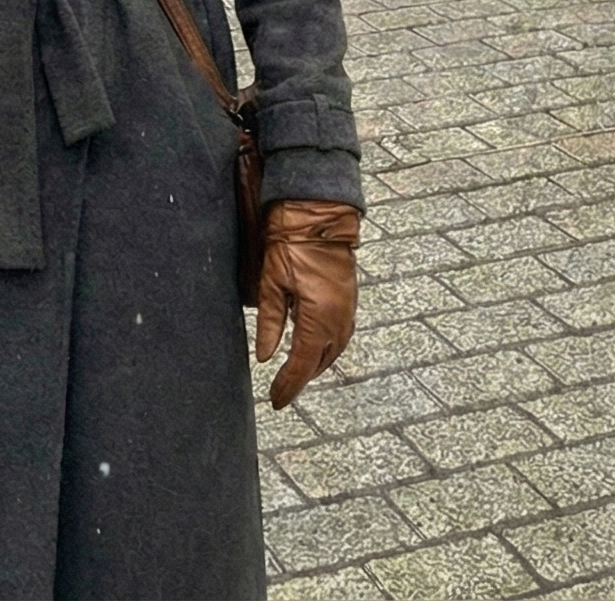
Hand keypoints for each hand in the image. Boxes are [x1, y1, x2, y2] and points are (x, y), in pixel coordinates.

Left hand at [254, 200, 361, 408]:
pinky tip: (312, 346)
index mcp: (319, 318)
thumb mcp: (272, 282)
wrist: (318, 213)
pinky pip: (340, 334)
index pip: (301, 364)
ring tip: (294, 374)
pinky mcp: (350, 298)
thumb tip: (264, 356)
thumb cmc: (291, 242)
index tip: (276, 401)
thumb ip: (269, 322)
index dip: (288, 385)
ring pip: (333, 350)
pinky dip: (326, 347)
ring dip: (315, 364)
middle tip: (281, 391)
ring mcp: (348, 309)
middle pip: (320, 362)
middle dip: (300, 378)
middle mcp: (339, 319)